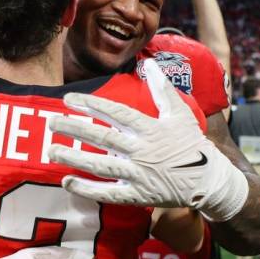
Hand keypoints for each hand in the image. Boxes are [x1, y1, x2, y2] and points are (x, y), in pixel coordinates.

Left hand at [47, 59, 248, 221]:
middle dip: (75, 129)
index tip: (68, 99)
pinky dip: (87, 189)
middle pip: (103, 138)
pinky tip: (67, 181)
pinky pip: (108, 193)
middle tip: (51, 122)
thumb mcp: (180, 113)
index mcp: (151, 129)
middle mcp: (143, 151)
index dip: (91, 105)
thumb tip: (151, 63)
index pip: (116, 114)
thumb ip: (162, 88)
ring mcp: (139, 175)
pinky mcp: (138, 195)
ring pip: (101, 166)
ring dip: (74, 158)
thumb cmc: (191, 143)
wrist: (208, 180)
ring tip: (51, 150)